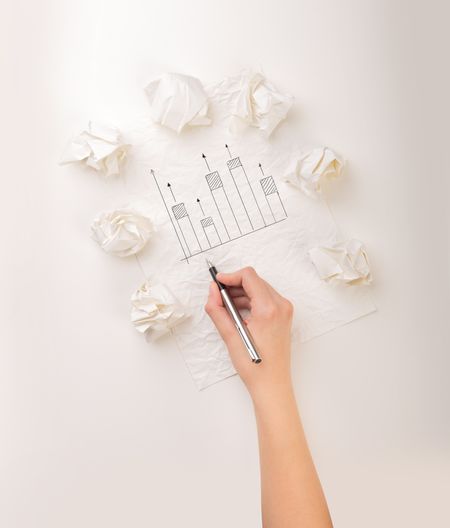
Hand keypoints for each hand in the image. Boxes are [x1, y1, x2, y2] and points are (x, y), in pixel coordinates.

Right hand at [205, 266, 293, 399]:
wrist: (272, 384)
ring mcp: (285, 310)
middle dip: (234, 285)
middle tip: (218, 296)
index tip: (217, 283)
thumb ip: (218, 310)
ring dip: (241, 293)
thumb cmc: (255, 366)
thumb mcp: (230, 336)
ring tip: (226, 308)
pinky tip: (238, 313)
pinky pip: (265, 298)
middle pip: (254, 280)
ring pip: (259, 288)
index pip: (249, 276)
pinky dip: (250, 300)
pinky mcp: (283, 315)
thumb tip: (212, 291)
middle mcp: (281, 305)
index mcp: (269, 309)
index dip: (230, 276)